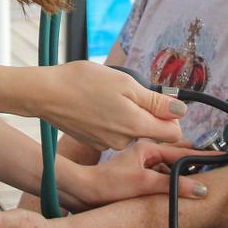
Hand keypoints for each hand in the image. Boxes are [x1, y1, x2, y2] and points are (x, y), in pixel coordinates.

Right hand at [31, 60, 184, 150]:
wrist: (46, 94)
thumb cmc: (84, 83)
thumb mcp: (126, 84)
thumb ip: (156, 101)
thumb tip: (181, 111)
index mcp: (136, 126)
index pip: (173, 134)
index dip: (172, 117)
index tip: (160, 102)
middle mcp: (124, 142)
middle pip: (150, 131)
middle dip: (146, 113)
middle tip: (127, 92)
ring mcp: (107, 144)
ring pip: (130, 130)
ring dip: (126, 114)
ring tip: (106, 96)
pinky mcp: (93, 141)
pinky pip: (112, 131)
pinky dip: (109, 119)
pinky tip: (94, 105)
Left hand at [71, 141, 211, 208]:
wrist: (83, 192)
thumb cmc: (109, 184)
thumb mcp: (145, 183)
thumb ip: (173, 185)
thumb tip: (200, 188)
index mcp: (147, 148)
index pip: (182, 151)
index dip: (202, 155)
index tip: (221, 156)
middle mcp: (144, 153)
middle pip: (177, 158)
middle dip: (195, 162)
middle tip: (216, 167)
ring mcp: (140, 164)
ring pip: (168, 168)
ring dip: (182, 174)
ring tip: (200, 180)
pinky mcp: (135, 176)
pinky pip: (159, 176)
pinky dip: (170, 181)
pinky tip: (176, 190)